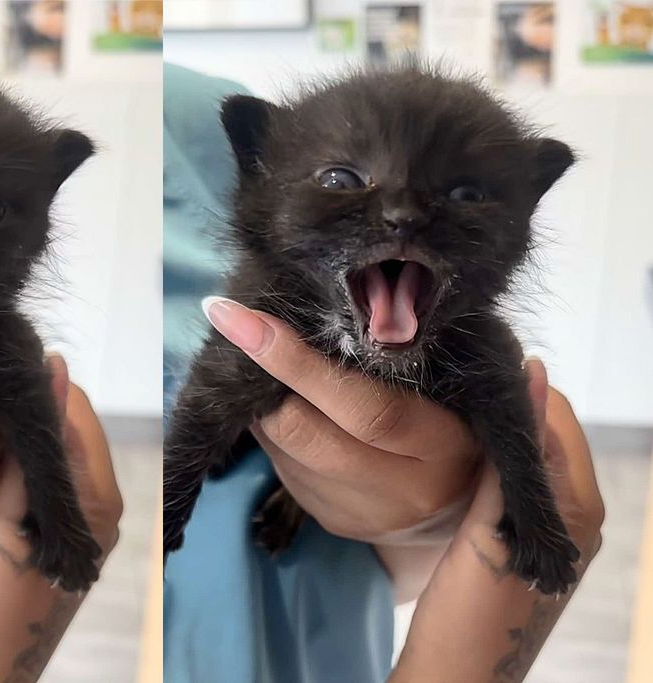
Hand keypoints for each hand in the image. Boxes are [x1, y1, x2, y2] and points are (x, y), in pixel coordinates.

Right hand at [0, 353, 122, 682]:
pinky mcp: (58, 540)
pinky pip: (53, 482)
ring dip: (38, 429)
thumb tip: (53, 378)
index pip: (83, 421)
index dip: (53, 386)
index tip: (17, 354)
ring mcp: (81, 528)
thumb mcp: (7, 524)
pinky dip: (33, 458)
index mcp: (98, 505)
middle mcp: (100, 512)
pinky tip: (3, 444)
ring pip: (64, 458)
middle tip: (1, 372)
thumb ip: (32, 455)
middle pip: (78, 437)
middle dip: (46, 403)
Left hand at [202, 297, 478, 546]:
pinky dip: (269, 426)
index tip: (242, 319)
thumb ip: (404, 351)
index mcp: (442, 445)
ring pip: (281, 448)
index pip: (365, 407)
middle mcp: (399, 489)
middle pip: (304, 432)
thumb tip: (334, 305)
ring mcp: (359, 511)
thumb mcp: (452, 382)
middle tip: (236, 327)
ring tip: (260, 358)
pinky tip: (281, 401)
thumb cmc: (459, 414)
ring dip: (259, 401)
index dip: (298, 362)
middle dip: (261, 379)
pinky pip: (279, 464)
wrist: (462, 502)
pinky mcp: (329, 519)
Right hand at [390, 360, 603, 681]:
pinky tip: (465, 455)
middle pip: (551, 437)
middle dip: (513, 409)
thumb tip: (532, 380)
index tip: (477, 367)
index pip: (558, 421)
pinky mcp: (530, 542)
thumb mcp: (488, 529)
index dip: (523, 389)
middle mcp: (577, 516)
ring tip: (458, 413)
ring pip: (534, 460)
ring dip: (503, 435)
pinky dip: (499, 463)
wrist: (458, 675)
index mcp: (577, 509)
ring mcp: (555, 531)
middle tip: (461, 388)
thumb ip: (512, 459)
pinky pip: (523, 484)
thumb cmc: (470, 611)